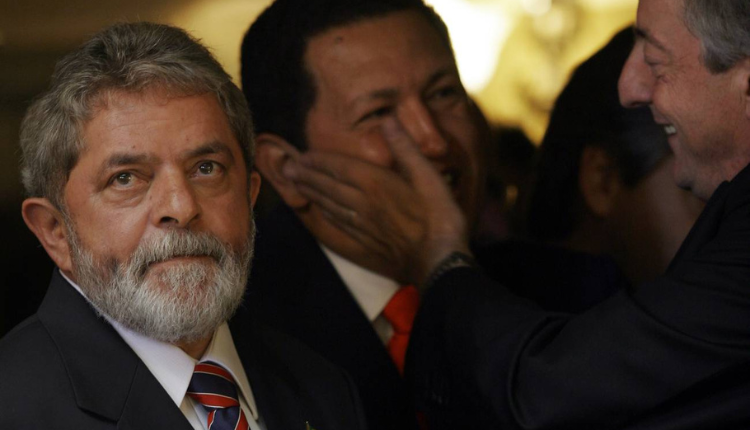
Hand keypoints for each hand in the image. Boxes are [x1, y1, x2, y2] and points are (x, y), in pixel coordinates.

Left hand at [283, 118, 469, 285]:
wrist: (438, 261)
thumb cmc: (438, 216)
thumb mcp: (428, 175)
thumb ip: (406, 148)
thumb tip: (389, 120)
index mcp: (375, 183)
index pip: (339, 167)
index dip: (318, 160)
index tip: (300, 155)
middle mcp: (362, 203)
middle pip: (328, 186)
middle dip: (306, 175)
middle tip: (287, 168)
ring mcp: (363, 224)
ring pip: (330, 205)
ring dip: (311, 193)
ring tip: (296, 185)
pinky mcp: (366, 241)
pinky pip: (339, 224)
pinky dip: (326, 215)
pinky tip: (322, 212)